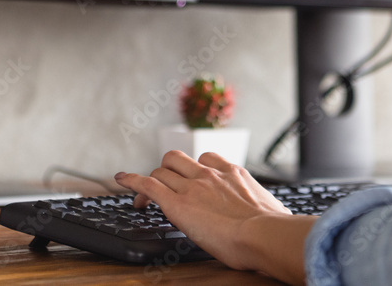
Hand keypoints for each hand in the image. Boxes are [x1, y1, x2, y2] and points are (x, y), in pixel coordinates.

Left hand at [114, 151, 312, 282]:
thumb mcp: (269, 211)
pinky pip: (147, 183)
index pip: (207, 159)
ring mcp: (193, 185)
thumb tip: (271, 221)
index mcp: (234, 173)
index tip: (192, 180)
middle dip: (169, 169)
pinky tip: (120, 180)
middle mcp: (210, 174)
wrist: (263, 234)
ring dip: (152, 178)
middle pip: (179, 158)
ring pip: (162, 169)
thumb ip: (260, 209)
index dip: (195, 169)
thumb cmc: (271, 230)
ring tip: (144, 196)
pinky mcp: (177, 202)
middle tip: (165, 185)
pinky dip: (131, 180)